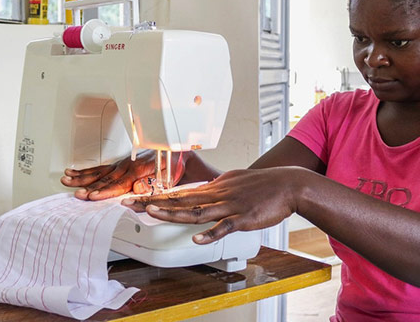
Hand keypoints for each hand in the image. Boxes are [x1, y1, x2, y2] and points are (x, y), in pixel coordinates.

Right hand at [61, 150, 186, 200]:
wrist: (178, 150)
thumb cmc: (174, 165)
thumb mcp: (168, 177)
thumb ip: (152, 184)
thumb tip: (136, 190)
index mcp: (139, 170)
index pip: (118, 184)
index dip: (104, 192)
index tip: (92, 197)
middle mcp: (127, 166)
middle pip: (104, 178)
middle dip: (88, 186)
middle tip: (76, 193)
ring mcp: (122, 164)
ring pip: (99, 172)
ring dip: (81, 176)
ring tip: (66, 179)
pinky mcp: (119, 163)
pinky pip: (100, 167)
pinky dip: (86, 170)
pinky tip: (74, 172)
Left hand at [121, 167, 303, 243]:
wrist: (288, 184)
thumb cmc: (263, 185)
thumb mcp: (234, 181)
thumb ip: (217, 189)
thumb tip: (201, 192)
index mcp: (214, 187)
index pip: (180, 192)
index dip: (157, 196)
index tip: (137, 199)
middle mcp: (217, 194)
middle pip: (180, 200)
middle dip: (153, 202)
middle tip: (130, 204)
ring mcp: (229, 205)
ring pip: (196, 210)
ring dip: (173, 213)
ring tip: (153, 213)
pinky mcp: (243, 217)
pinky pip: (224, 226)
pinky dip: (210, 233)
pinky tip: (197, 239)